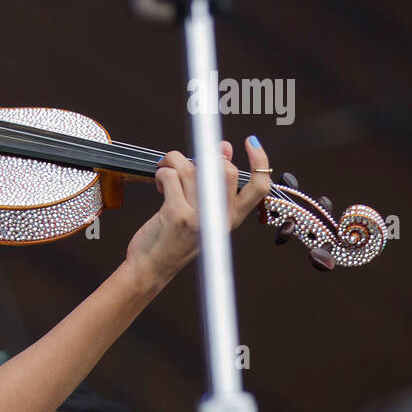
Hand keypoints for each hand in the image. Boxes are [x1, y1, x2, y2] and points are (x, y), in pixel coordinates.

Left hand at [124, 136, 271, 287]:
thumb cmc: (173, 240)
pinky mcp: (177, 215)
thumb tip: (224, 149)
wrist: (150, 268)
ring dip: (174, 161)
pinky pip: (171, 176)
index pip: (260, 188)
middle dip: (203, 157)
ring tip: (166, 169)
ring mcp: (199, 217)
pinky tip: (159, 182)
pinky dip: (162, 172)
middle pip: (226, 170)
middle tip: (186, 162)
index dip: (261, 161)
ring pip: (192, 168)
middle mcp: (220, 218)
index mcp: (231, 218)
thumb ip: (215, 184)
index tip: (251, 142)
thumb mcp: (203, 215)